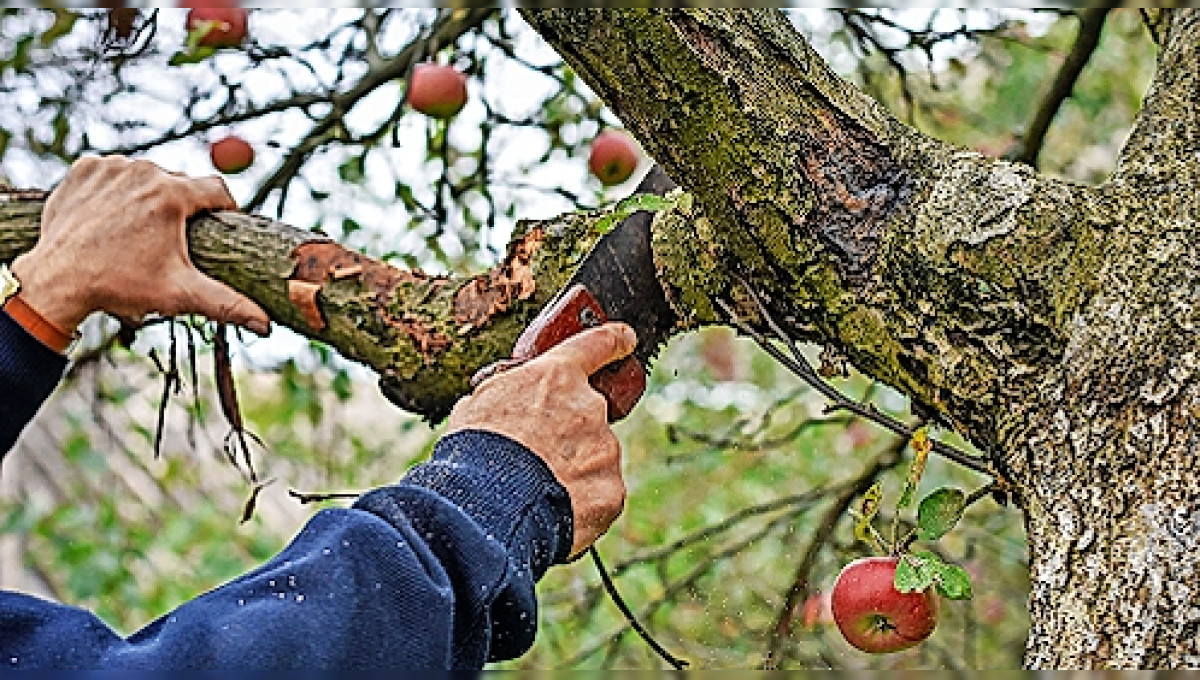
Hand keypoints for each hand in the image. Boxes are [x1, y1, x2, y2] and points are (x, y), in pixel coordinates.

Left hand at [11, 155, 269, 334]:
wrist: (57, 280)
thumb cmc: (120, 287)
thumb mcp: (180, 294)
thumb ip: (228, 304)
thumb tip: (266, 325)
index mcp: (172, 194)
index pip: (217, 190)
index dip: (224, 208)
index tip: (221, 223)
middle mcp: (143, 171)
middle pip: (180, 182)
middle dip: (182, 208)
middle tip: (171, 240)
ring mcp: (111, 167)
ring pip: (147, 176)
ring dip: (149, 197)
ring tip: (138, 231)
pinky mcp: (84, 169)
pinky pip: (114, 172)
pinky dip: (117, 189)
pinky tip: (112, 217)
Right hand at [446, 322, 635, 557]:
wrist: (488, 502)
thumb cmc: (474, 450)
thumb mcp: (480, 403)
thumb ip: (506, 394)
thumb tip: (506, 403)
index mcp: (556, 377)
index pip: (596, 345)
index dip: (614, 341)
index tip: (626, 339)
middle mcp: (589, 407)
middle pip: (590, 417)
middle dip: (570, 434)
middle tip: (537, 457)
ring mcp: (605, 449)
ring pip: (596, 459)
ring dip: (574, 472)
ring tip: (537, 490)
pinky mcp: (611, 490)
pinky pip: (600, 495)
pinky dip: (582, 504)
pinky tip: (553, 511)